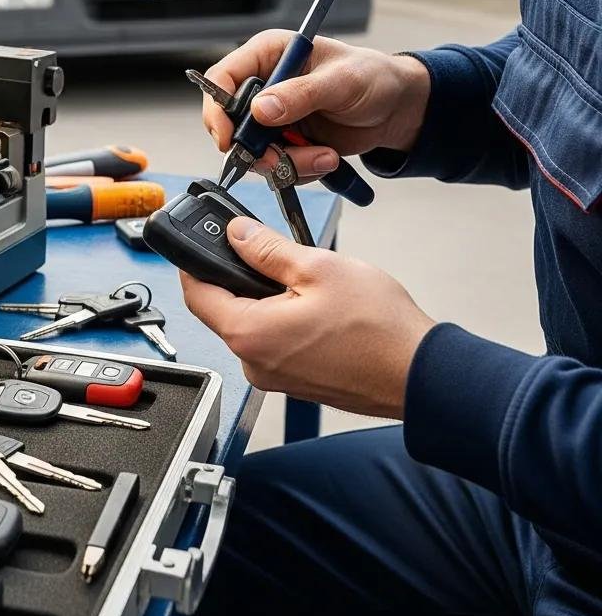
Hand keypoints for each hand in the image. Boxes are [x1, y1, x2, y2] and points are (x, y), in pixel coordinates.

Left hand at [181, 218, 435, 417]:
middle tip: (265, 250)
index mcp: (248, 334)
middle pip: (223, 309)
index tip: (198, 242)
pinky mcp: (296, 381)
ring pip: (251, 324)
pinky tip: (315, 306)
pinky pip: (274, 342)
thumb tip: (237, 234)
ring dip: (265, 298)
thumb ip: (267, 249)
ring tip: (305, 280)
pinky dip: (283, 318)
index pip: (195, 294)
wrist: (422, 375)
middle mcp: (254, 363)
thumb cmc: (378, 328)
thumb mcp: (317, 268)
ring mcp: (275, 377)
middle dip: (238, 276)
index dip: (193, 263)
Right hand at [203, 32, 430, 181]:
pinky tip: (326, 157)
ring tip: (323, 156)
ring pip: (254, 151)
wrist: (396, 109)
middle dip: (256, 148)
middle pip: (232, 123)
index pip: (223, 78)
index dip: (218, 110)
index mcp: (269, 56)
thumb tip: (262, 109)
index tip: (229, 138)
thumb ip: (301, 94)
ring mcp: (273, 118)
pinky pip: (276, 165)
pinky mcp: (285, 142)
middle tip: (280, 159)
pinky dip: (299, 170)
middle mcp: (264, 86)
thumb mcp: (341, 81)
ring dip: (287, 162)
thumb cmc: (372, 78)